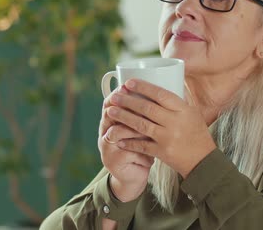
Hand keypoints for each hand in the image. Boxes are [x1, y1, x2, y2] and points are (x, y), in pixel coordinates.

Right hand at [98, 87, 153, 201]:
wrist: (133, 175)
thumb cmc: (141, 147)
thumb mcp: (141, 130)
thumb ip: (144, 115)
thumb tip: (158, 94)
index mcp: (110, 122)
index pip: (108, 103)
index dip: (117, 94)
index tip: (127, 86)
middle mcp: (104, 133)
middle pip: (110, 115)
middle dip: (127, 108)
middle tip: (143, 104)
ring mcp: (107, 148)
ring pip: (117, 132)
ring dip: (134, 128)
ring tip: (150, 128)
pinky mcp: (114, 162)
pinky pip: (126, 151)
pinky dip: (140, 150)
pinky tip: (151, 152)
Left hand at [106, 79, 216, 177]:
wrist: (203, 160)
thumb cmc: (197, 133)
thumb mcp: (192, 113)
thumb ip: (177, 101)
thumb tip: (163, 81)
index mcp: (183, 110)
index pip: (161, 94)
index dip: (143, 87)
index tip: (129, 82)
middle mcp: (175, 123)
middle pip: (147, 109)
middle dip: (128, 101)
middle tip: (114, 96)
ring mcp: (168, 138)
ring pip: (141, 125)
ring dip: (123, 117)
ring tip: (110, 111)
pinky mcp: (162, 152)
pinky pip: (141, 145)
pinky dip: (128, 141)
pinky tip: (117, 137)